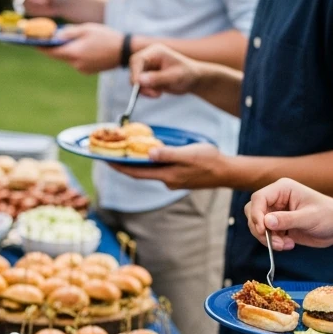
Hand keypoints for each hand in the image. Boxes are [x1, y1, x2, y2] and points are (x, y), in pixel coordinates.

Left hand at [41, 24, 122, 73]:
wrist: (124, 51)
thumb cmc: (106, 36)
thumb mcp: (86, 29)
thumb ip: (68, 32)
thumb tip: (55, 36)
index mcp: (74, 53)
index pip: (51, 52)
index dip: (40, 47)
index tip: (31, 42)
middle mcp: (76, 64)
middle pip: (59, 56)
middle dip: (53, 48)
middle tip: (45, 39)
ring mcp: (82, 69)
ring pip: (68, 59)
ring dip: (66, 50)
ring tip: (67, 40)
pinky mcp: (87, 71)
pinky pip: (76, 62)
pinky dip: (75, 54)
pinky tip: (83, 47)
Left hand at [112, 141, 227, 188]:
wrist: (226, 172)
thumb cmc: (209, 161)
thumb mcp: (189, 154)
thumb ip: (168, 154)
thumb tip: (149, 153)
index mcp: (167, 176)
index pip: (137, 172)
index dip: (120, 167)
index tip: (105, 161)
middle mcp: (167, 181)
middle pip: (140, 173)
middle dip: (124, 165)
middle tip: (109, 155)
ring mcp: (172, 180)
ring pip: (149, 172)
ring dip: (136, 163)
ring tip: (124, 152)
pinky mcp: (178, 177)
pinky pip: (158, 170)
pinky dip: (149, 163)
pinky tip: (147, 154)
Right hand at [129, 42, 200, 96]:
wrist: (194, 80)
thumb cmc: (188, 74)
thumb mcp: (174, 77)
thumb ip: (157, 78)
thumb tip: (139, 80)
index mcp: (155, 52)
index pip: (138, 60)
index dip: (135, 73)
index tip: (138, 86)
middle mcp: (149, 57)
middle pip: (134, 69)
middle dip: (140, 83)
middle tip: (153, 94)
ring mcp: (148, 67)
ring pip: (135, 79)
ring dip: (144, 89)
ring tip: (158, 94)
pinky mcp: (147, 76)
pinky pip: (140, 85)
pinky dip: (146, 91)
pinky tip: (158, 92)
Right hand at [244, 178, 332, 252]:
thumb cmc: (330, 216)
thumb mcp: (309, 217)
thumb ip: (287, 219)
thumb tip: (266, 222)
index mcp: (282, 189)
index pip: (258, 199)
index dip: (256, 214)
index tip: (263, 230)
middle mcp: (276, 199)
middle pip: (253, 212)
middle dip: (260, 229)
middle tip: (275, 242)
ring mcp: (276, 212)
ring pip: (257, 225)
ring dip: (268, 238)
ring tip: (285, 245)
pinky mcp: (278, 225)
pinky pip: (265, 234)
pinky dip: (273, 242)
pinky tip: (289, 244)